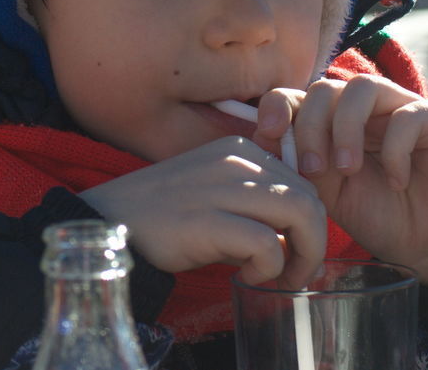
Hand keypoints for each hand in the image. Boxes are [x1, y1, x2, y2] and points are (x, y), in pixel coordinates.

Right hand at [79, 137, 327, 288]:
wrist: (112, 221)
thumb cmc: (165, 214)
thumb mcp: (215, 191)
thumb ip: (254, 202)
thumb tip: (293, 236)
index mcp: (240, 150)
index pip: (302, 181)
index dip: (311, 221)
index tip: (298, 251)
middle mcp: (236, 161)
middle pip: (308, 197)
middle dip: (315, 241)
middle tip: (298, 271)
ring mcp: (222, 188)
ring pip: (300, 212)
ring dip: (302, 255)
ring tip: (282, 276)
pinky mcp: (207, 221)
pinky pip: (266, 244)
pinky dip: (269, 267)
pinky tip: (249, 276)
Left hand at [254, 76, 427, 295]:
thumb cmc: (376, 216)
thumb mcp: (327, 191)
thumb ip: (301, 161)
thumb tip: (263, 136)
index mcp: (336, 119)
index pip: (300, 94)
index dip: (279, 104)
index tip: (267, 132)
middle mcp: (368, 106)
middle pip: (326, 88)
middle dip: (310, 125)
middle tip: (312, 169)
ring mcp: (404, 106)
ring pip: (363, 88)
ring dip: (345, 128)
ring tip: (347, 169)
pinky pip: (408, 115)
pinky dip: (395, 150)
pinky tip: (397, 181)